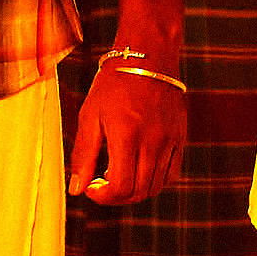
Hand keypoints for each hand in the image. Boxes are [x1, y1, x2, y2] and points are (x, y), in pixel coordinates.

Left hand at [67, 66, 185, 204]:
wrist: (147, 58)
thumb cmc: (113, 85)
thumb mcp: (90, 116)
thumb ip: (83, 155)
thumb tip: (76, 190)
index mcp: (127, 135)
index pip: (120, 187)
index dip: (103, 197)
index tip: (91, 187)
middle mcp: (152, 141)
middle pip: (138, 192)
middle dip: (116, 197)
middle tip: (102, 185)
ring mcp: (169, 141)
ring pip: (155, 187)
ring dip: (134, 192)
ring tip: (118, 175)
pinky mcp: (180, 138)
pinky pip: (171, 174)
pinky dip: (154, 182)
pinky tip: (138, 169)